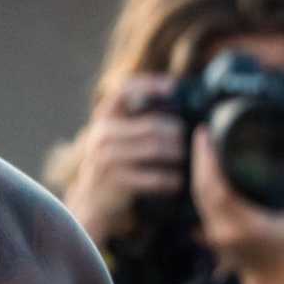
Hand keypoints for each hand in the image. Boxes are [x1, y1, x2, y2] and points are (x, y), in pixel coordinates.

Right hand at [60, 76, 186, 245]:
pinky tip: (178, 181)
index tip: (174, 86)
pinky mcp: (115, 180)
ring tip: (188, 159)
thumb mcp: (119, 137)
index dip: (149, 84)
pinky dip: (171, 179)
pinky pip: (154, 177)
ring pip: (155, 149)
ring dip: (178, 154)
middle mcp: (103, 134)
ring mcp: (106, 157)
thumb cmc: (117, 163)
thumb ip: (140, 122)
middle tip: (191, 140)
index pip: (124, 91)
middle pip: (152, 125)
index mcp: (105, 118)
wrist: (92, 199)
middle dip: (177, 132)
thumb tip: (179, 104)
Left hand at [191, 130, 283, 283]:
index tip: (205, 136)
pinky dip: (203, 184)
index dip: (206, 160)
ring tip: (203, 147)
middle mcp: (222, 228)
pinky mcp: (212, 233)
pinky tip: (206, 169)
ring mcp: (213, 233)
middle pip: (200, 188)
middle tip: (202, 134)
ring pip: (197, 196)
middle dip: (198, 159)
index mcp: (244, 224)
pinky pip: (201, 203)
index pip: (215, 187)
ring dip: (198, 170)